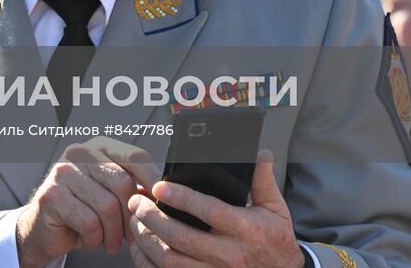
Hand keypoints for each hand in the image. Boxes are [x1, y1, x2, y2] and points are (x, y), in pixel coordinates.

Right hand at [15, 138, 162, 267]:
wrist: (44, 228)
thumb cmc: (83, 211)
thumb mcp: (111, 195)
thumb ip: (134, 188)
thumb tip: (165, 193)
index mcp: (99, 147)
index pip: (135, 156)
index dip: (153, 180)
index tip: (164, 202)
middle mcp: (79, 152)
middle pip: (123, 183)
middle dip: (131, 217)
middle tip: (130, 236)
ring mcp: (63, 172)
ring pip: (107, 205)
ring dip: (113, 233)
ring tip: (110, 242)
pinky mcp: (52, 195)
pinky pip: (88, 221)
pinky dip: (95, 237)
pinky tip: (91, 239)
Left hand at [126, 152, 304, 267]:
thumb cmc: (275, 240)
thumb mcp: (275, 209)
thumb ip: (263, 180)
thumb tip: (260, 153)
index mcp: (246, 230)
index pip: (210, 212)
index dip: (182, 198)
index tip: (159, 186)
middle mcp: (230, 255)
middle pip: (182, 238)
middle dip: (153, 218)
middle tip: (137, 201)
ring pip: (171, 260)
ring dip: (147, 239)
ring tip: (135, 220)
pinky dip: (149, 262)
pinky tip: (141, 247)